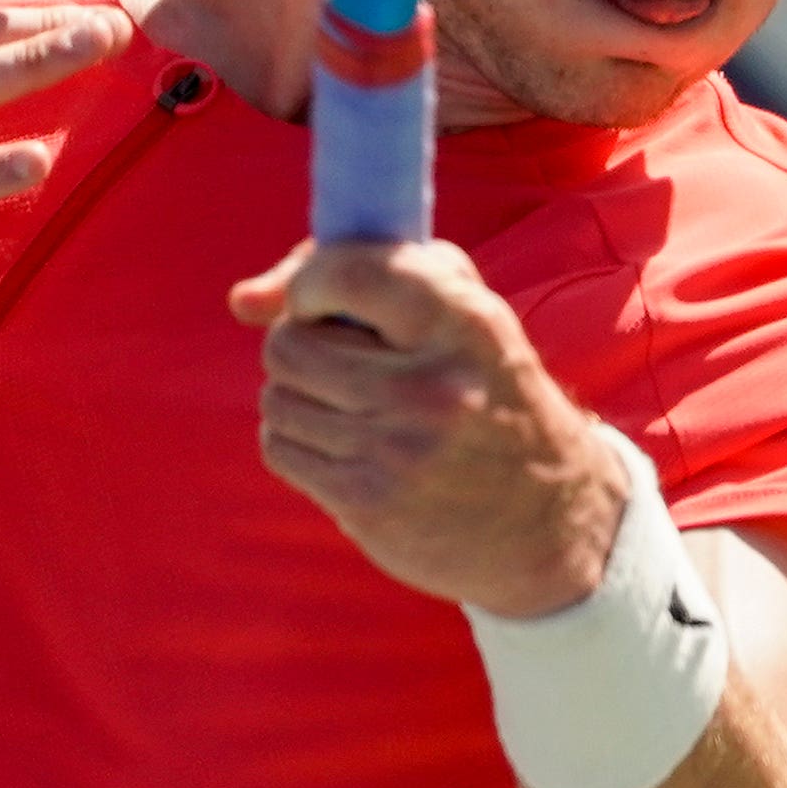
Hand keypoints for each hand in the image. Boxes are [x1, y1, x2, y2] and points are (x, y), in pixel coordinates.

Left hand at [230, 238, 633, 617]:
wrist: (545, 516)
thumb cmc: (486, 389)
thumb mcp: (459, 312)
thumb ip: (361, 271)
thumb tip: (241, 300)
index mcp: (463, 323)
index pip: (345, 273)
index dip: (310, 281)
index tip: (320, 300)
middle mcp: (430, 388)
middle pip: (289, 343)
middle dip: (299, 343)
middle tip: (336, 358)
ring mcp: (397, 451)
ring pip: (277, 397)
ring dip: (296, 395)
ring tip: (343, 404)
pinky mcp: (368, 502)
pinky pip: (280, 447)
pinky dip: (296, 440)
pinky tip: (340, 442)